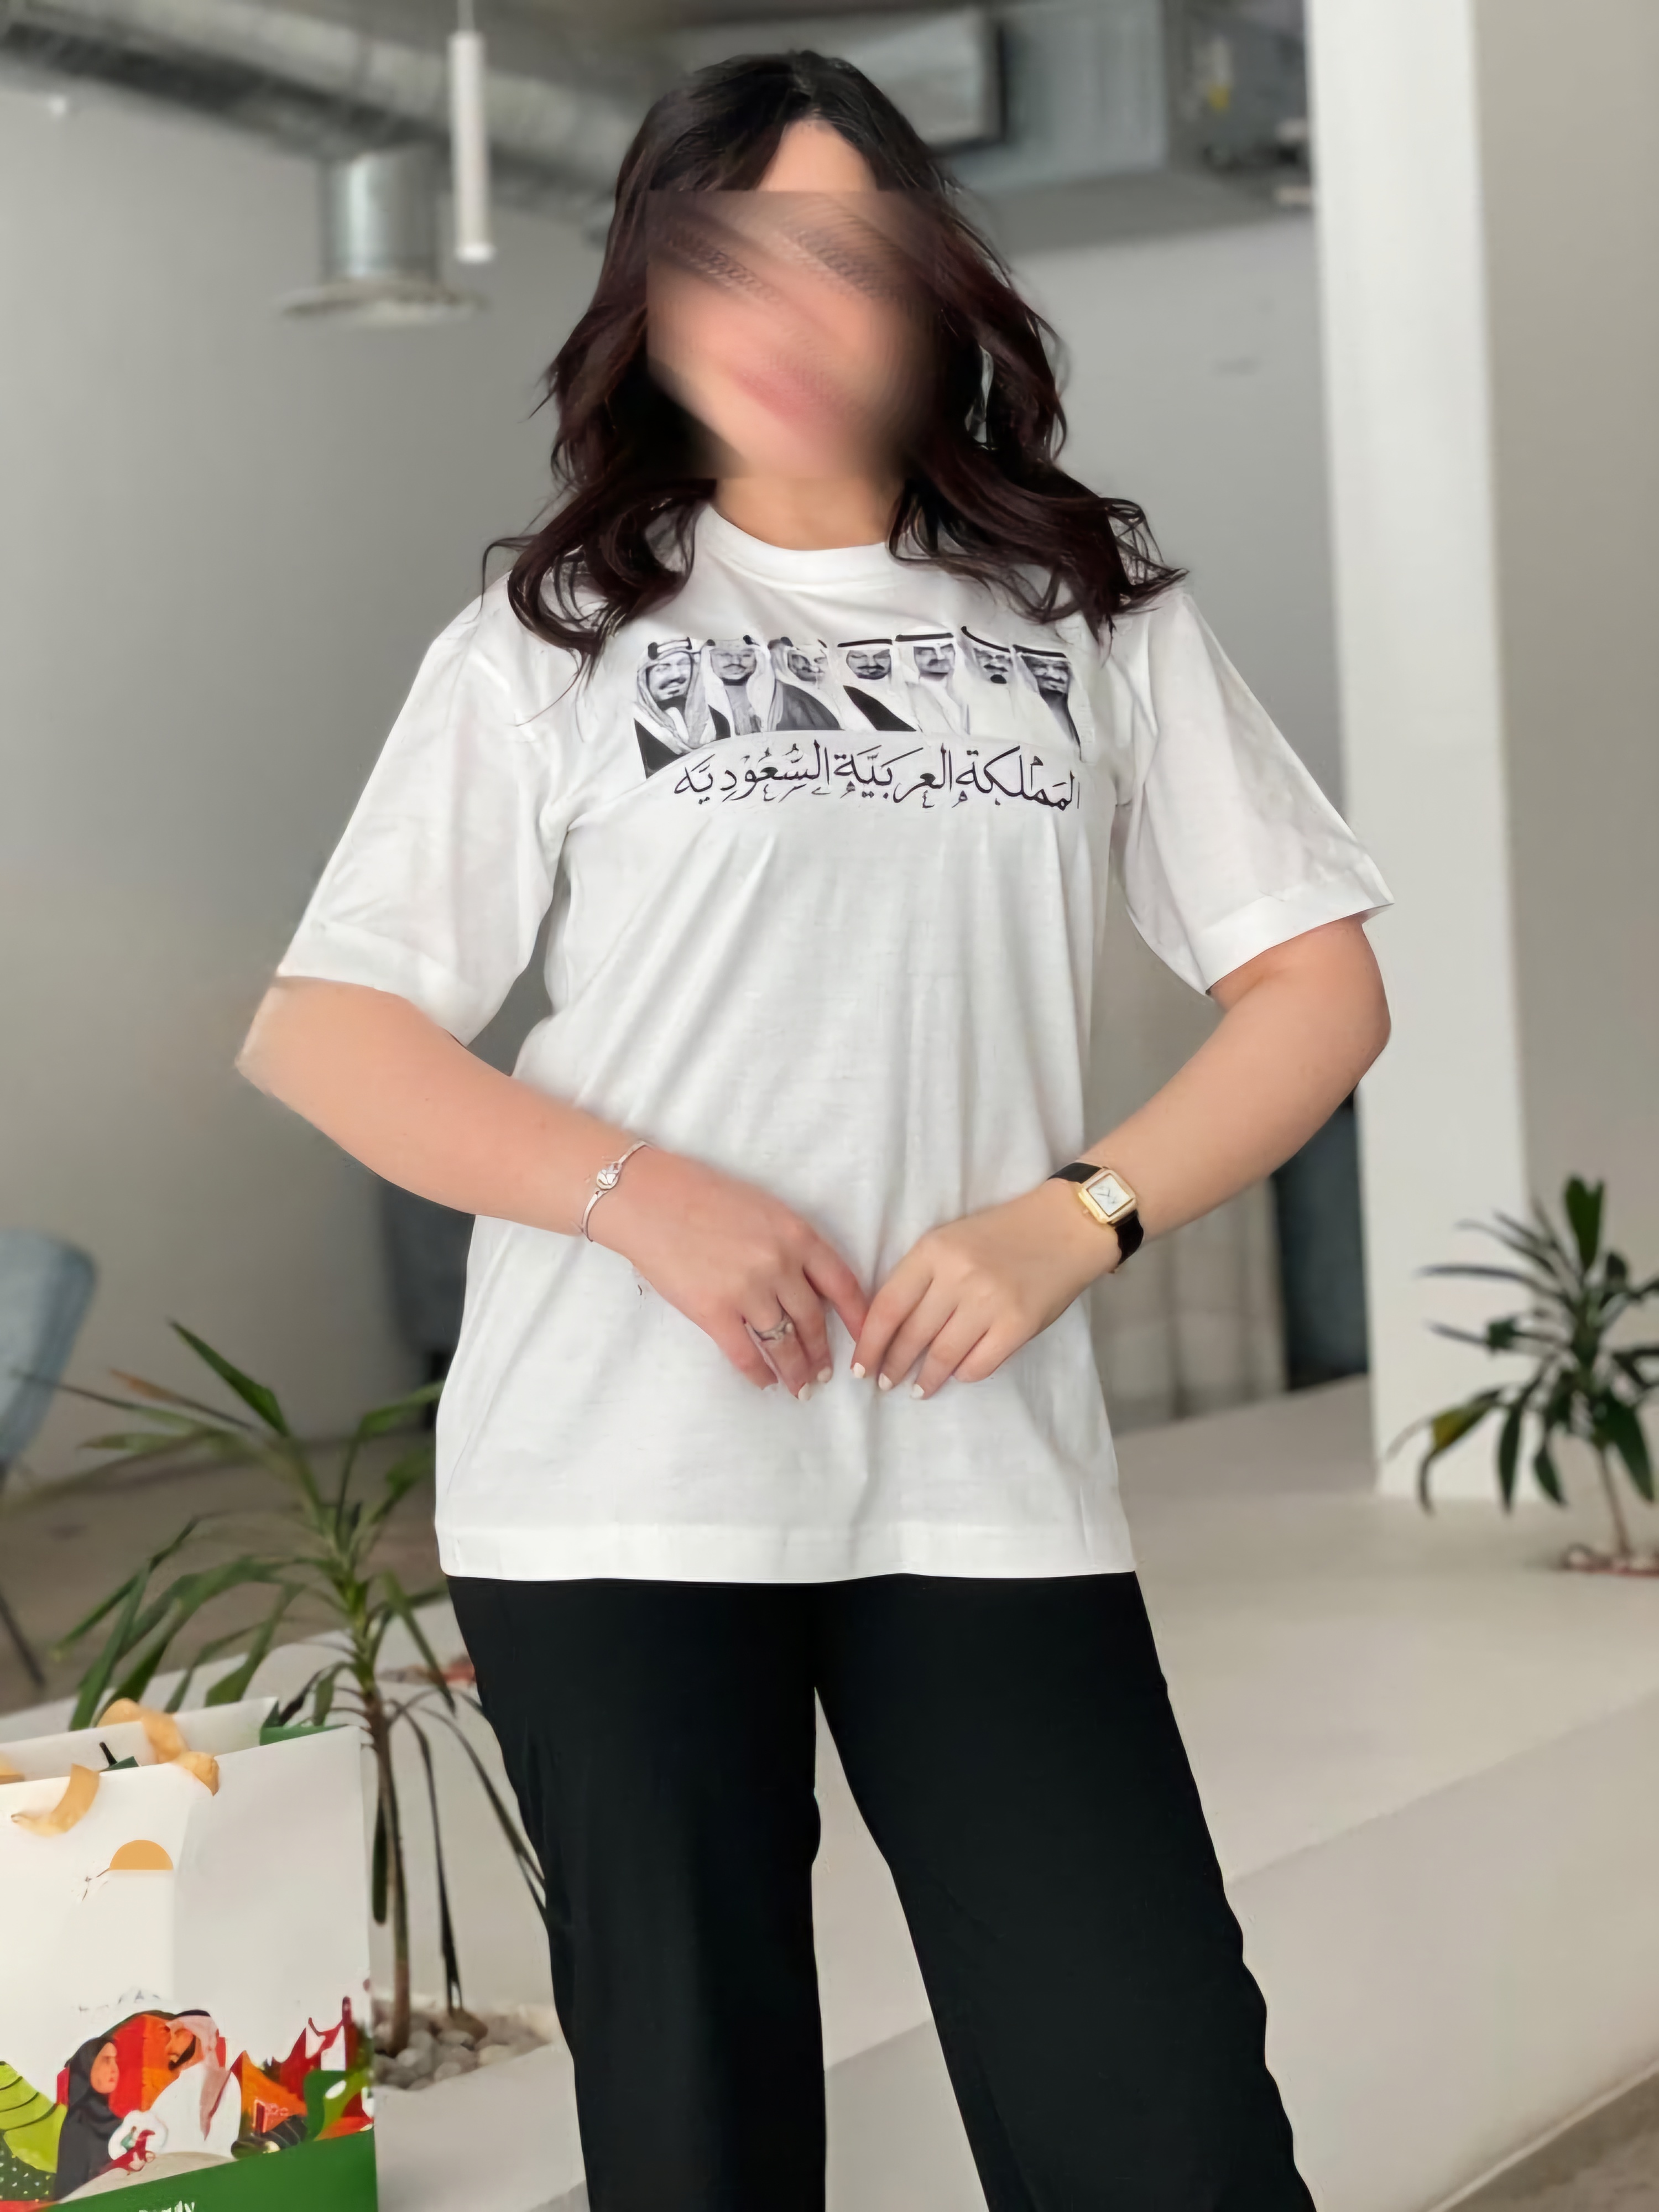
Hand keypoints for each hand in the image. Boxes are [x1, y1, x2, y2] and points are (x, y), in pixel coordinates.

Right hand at [591, 1147, 867, 1398]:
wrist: (648, 1199)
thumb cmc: (702, 1195)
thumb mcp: (763, 1208)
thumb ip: (791, 1244)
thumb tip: (808, 1284)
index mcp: (797, 1235)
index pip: (844, 1284)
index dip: (859, 1318)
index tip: (867, 1339)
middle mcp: (780, 1265)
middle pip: (814, 1320)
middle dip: (822, 1352)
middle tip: (826, 1372)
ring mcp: (748, 1291)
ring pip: (784, 1344)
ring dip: (796, 1371)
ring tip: (801, 1387)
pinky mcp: (713, 1312)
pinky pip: (746, 1355)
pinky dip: (759, 1374)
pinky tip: (764, 1383)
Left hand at [852, 1181, 1119, 1398]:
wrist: (1067, 1226)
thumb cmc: (1003, 1234)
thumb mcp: (951, 1241)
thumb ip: (922, 1277)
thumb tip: (890, 1329)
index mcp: (933, 1250)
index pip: (888, 1306)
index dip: (869, 1343)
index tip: (860, 1366)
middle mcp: (958, 1276)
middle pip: (911, 1334)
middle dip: (892, 1365)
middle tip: (884, 1382)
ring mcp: (990, 1302)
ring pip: (942, 1355)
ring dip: (925, 1378)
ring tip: (917, 1388)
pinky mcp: (1018, 1325)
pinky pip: (979, 1364)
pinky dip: (963, 1375)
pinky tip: (957, 1375)